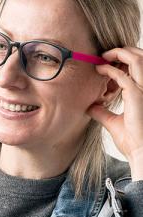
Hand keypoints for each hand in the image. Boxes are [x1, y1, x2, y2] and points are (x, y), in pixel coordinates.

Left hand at [87, 46, 142, 180]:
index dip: (125, 60)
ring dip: (119, 53)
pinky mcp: (137, 95)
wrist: (141, 153)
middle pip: (141, 58)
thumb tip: (90, 106)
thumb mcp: (113, 122)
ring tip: (103, 55)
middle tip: (105, 53)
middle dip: (124, 50)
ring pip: (137, 59)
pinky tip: (99, 69)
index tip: (107, 60)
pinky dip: (109, 69)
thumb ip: (103, 112)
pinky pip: (122, 76)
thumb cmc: (133, 141)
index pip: (139, 67)